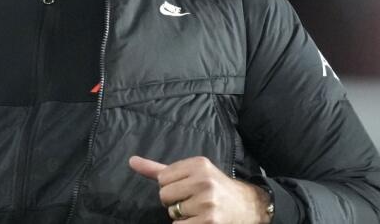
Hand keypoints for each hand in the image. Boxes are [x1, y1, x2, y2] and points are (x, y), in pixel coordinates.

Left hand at [129, 155, 271, 223]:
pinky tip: (201, 220)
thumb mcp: (190, 173)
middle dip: (174, 201)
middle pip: (164, 195)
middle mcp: (204, 180)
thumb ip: (158, 169)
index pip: (162, 178)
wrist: (248, 206)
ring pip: (172, 212)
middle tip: (194, 201)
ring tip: (200, 210)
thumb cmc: (214, 188)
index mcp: (198, 164)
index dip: (171, 187)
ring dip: (182, 216)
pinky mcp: (209, 221)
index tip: (188, 188)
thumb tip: (131, 161)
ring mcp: (207, 202)